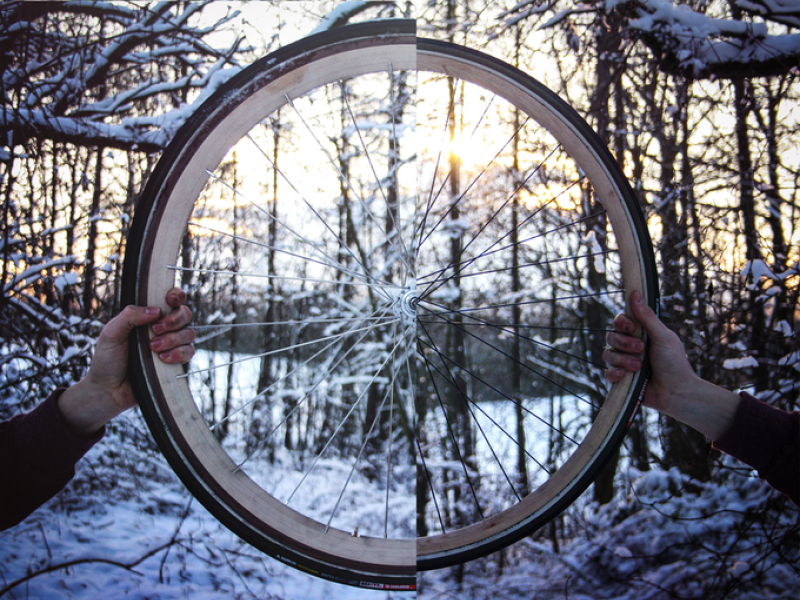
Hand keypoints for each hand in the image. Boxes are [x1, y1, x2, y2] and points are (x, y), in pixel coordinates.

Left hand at [57, 288, 194, 437]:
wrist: (109, 390)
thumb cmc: (107, 360)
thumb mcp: (111, 333)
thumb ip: (130, 316)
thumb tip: (155, 310)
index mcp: (147, 317)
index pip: (170, 299)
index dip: (176, 296)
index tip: (170, 300)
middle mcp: (162, 328)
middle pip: (185, 314)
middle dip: (174, 320)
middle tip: (156, 329)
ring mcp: (171, 345)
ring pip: (188, 333)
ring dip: (172, 339)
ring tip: (152, 349)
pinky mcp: (176, 362)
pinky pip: (189, 352)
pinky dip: (177, 354)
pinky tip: (162, 360)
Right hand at [604, 290, 738, 440]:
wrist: (677, 392)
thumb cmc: (675, 363)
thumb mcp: (663, 336)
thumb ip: (647, 317)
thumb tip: (635, 293)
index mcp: (641, 334)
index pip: (620, 322)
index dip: (622, 323)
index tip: (631, 328)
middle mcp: (630, 346)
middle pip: (611, 336)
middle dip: (624, 343)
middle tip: (641, 349)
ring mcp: (625, 362)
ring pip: (608, 354)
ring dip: (623, 359)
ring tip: (639, 367)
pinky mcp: (621, 379)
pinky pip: (607, 373)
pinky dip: (615, 374)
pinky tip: (626, 376)